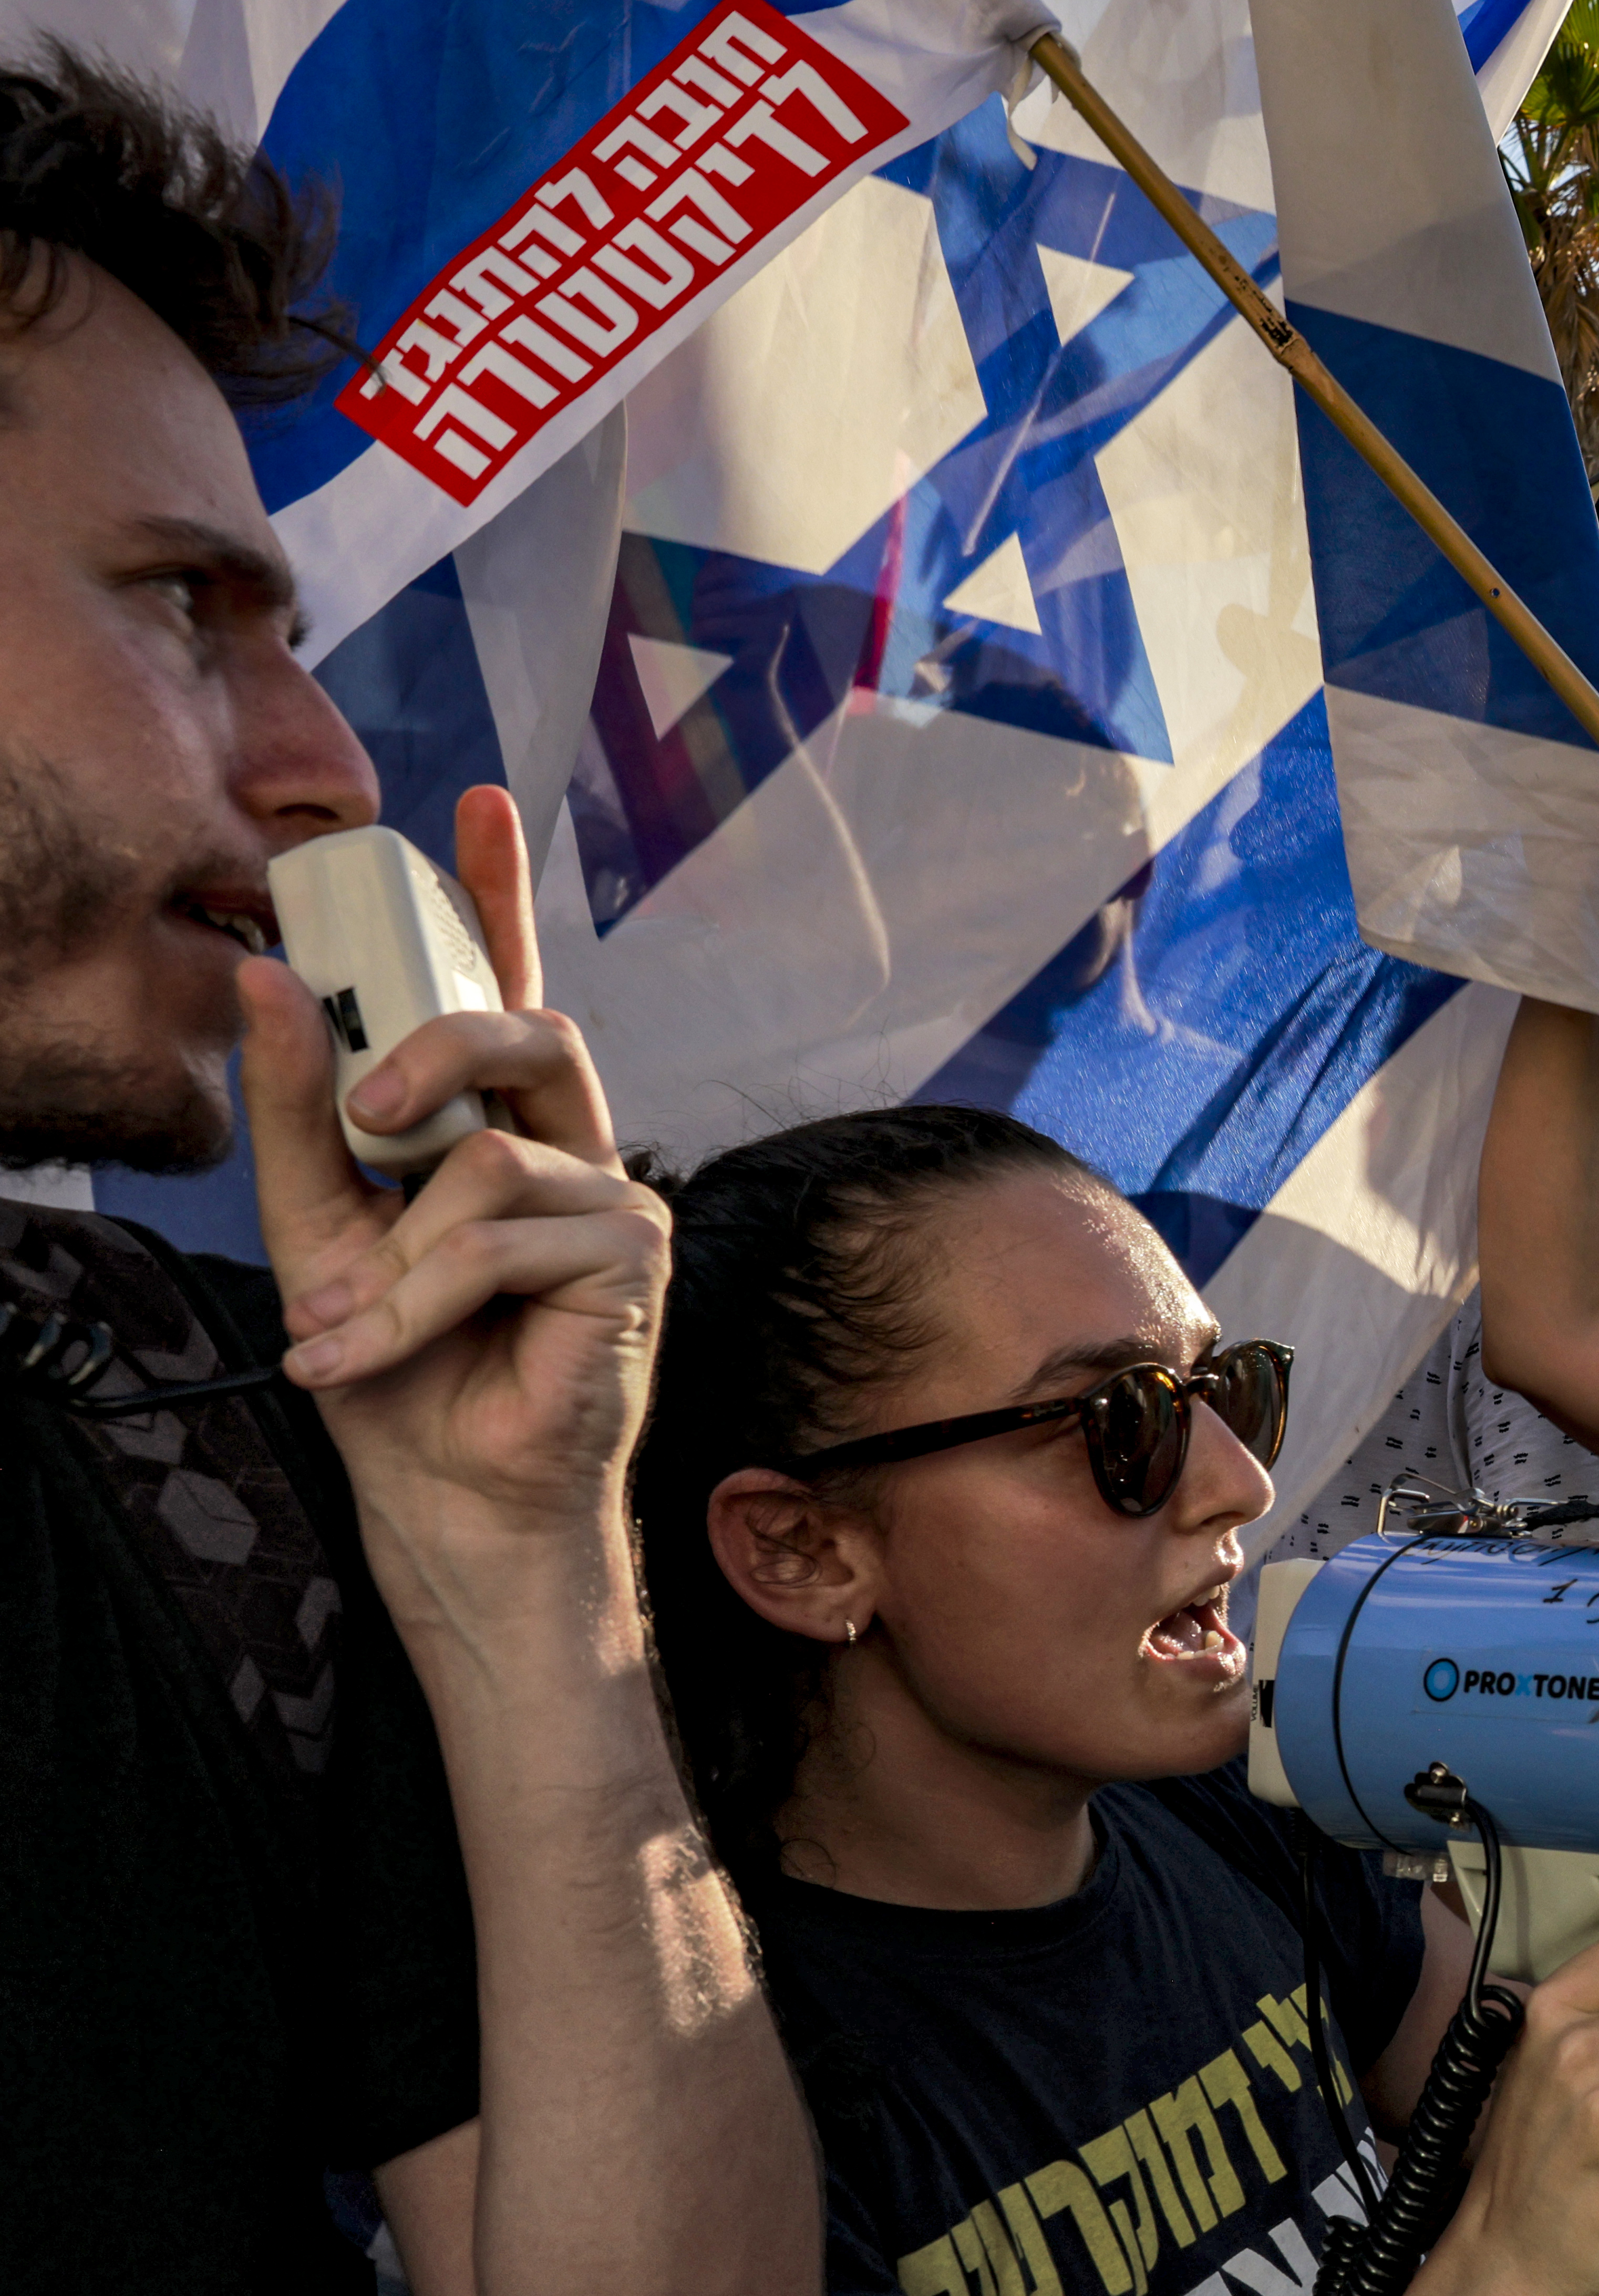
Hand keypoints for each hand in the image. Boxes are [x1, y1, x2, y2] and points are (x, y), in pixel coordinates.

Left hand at [239, 786, 669, 1582]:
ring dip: (395, 1254)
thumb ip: (299, 1105)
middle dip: (435, 1046)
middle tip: (364, 1116)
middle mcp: (569, 1145)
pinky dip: (421, 1294)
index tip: (473, 803)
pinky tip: (379, 1347)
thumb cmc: (398, 1366)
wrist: (447, 1493)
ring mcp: (615, 1199)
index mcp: (496, 1124)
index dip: (496, 893)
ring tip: (347, 1326)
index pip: (504, 985)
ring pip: (492, 1156)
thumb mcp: (314, 1222)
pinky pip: (508, 1232)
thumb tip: (268, 976)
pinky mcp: (633, 1260)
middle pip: (529, 1027)